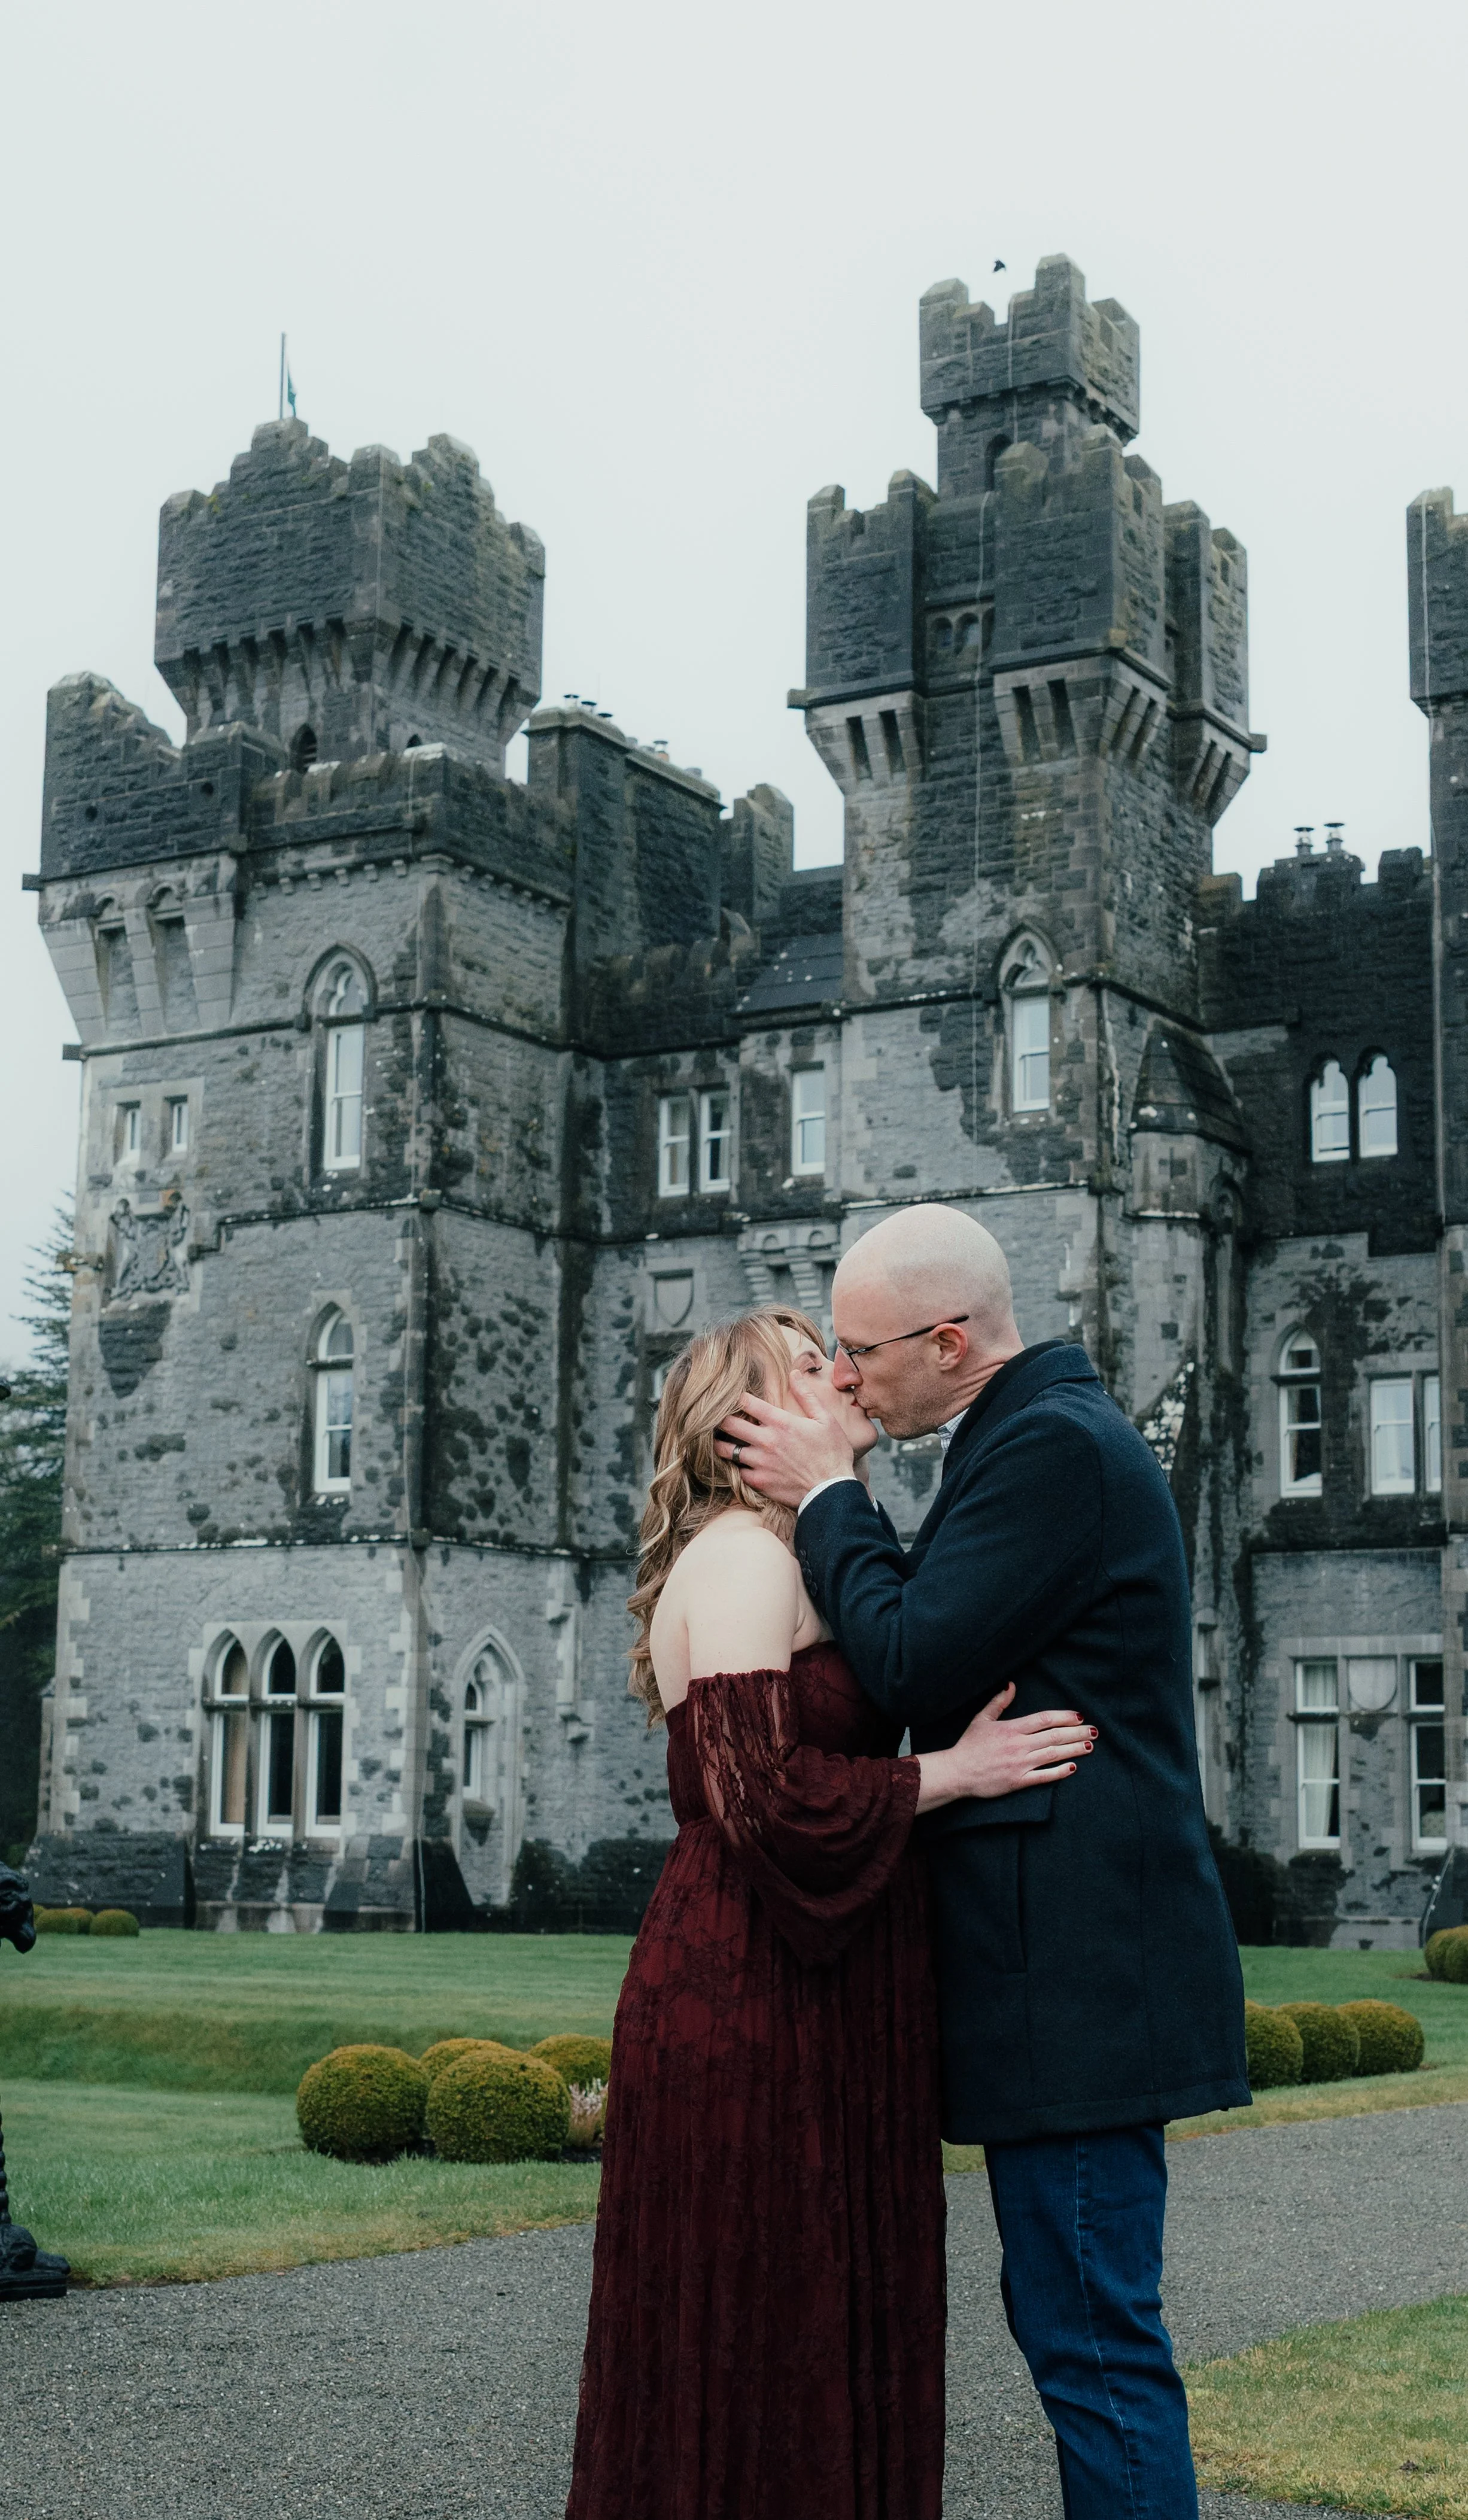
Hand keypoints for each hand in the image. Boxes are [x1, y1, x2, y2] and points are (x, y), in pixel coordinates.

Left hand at [716, 1377, 856, 1508]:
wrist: (832, 1491)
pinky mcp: (760, 1482)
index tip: (738, 1400)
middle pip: (728, 1425)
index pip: (746, 1402)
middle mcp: (766, 1441)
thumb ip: (806, 1396)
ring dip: (723, 1444)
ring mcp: (760, 1463)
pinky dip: (737, 1467)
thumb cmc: (833, 1454)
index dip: (738, 1398)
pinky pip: (737, 1472)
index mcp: (781, 1423)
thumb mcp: (825, 1420)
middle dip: (721, 1419)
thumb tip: (793, 1374)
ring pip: (727, 1450)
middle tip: (721, 1419)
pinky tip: (742, 1464)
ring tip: (723, 1441)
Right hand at [915, 1684, 1094, 1812]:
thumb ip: (998, 1702)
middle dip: (1077, 1732)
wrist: (957, 1772)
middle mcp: (1019, 1745)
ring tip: (1089, 1745)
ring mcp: (1020, 1764)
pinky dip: (1059, 1772)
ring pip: (1053, 1755)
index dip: (1064, 1717)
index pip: (1044, 1719)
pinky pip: (1043, 1776)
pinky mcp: (1018, 1781)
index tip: (1079, 1716)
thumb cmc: (969, 1745)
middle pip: (1055, 1736)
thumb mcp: (981, 1719)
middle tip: (1095, 1731)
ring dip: (1074, 1750)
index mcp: (1012, 1728)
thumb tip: (1012, 1684)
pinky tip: (1073, 1768)